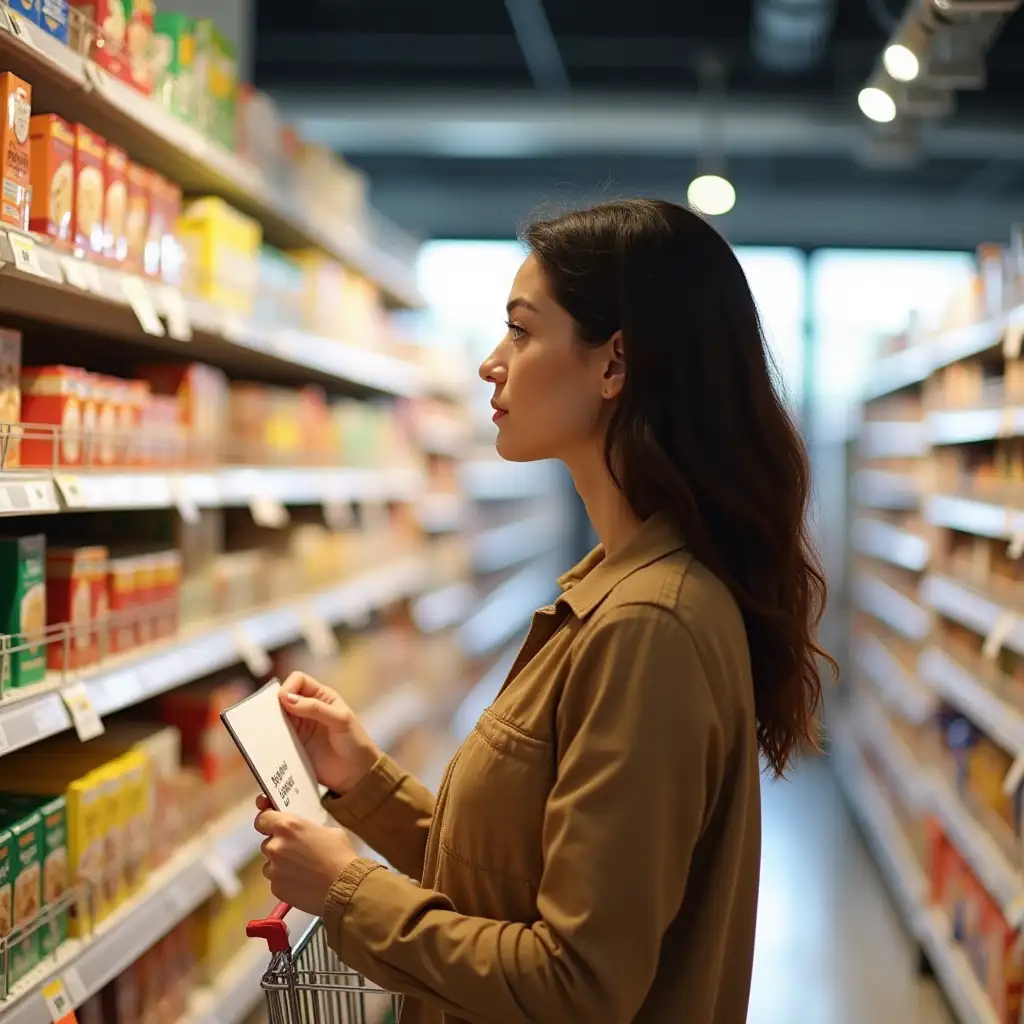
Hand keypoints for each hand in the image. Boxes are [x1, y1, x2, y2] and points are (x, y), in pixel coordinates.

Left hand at [254, 794, 358, 913]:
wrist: (343, 886)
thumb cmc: (339, 854)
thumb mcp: (328, 830)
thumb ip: (308, 829)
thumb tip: (304, 834)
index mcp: (287, 826)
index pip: (262, 819)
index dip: (267, 822)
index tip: (272, 825)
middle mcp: (275, 846)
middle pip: (267, 843)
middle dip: (279, 845)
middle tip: (297, 851)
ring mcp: (273, 869)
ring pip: (270, 864)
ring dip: (280, 864)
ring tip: (300, 870)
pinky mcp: (275, 888)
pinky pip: (276, 880)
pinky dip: (285, 880)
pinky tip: (302, 882)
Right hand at [278, 672, 380, 794]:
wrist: (357, 774)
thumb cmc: (355, 742)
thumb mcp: (340, 720)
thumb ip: (316, 708)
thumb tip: (286, 698)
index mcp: (321, 696)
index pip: (298, 680)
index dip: (288, 686)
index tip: (282, 700)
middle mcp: (306, 709)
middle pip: (282, 698)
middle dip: (273, 704)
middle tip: (266, 716)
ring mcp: (298, 728)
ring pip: (276, 718)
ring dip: (269, 723)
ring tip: (263, 730)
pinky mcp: (292, 746)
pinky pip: (276, 739)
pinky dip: (269, 739)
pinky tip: (267, 744)